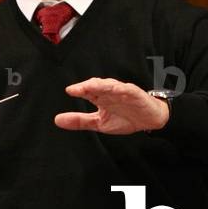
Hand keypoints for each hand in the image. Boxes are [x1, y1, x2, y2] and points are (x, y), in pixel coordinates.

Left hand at [55, 77, 169, 134]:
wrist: (150, 120)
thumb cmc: (125, 118)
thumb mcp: (99, 123)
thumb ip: (79, 121)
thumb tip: (57, 120)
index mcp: (100, 98)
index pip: (87, 92)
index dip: (79, 90)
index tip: (69, 91)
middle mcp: (109, 92)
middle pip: (96, 85)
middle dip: (87, 86)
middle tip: (76, 89)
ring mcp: (122, 91)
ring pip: (110, 85)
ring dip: (101, 85)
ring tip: (91, 87)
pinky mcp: (135, 93)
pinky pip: (127, 89)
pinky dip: (121, 88)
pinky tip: (115, 89)